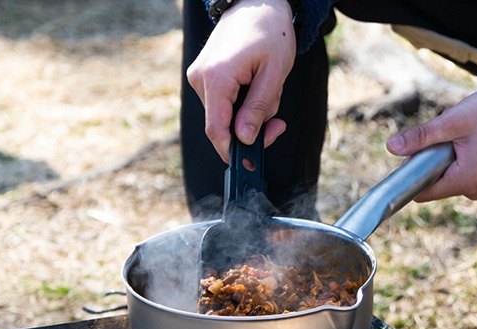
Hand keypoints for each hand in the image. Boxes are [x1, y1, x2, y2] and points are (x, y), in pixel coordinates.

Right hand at [186, 0, 295, 160]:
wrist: (256, 3)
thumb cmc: (270, 32)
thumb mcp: (274, 73)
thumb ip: (259, 108)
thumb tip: (245, 139)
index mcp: (217, 77)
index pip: (216, 130)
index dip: (233, 152)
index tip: (250, 164)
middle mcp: (200, 78)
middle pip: (221, 125)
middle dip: (250, 129)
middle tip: (278, 124)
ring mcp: (199, 77)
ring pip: (223, 116)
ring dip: (248, 114)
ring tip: (268, 91)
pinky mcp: (203, 77)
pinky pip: (221, 103)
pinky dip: (241, 104)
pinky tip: (255, 87)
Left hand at [386, 88, 476, 201]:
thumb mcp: (453, 121)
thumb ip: (422, 136)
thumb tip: (392, 147)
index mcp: (465, 181)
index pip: (421, 191)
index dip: (411, 172)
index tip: (414, 151)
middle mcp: (472, 190)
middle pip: (432, 182)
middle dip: (430, 158)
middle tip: (446, 135)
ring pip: (444, 173)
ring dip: (443, 154)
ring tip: (462, 134)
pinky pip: (457, 169)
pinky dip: (455, 154)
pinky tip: (469, 137)